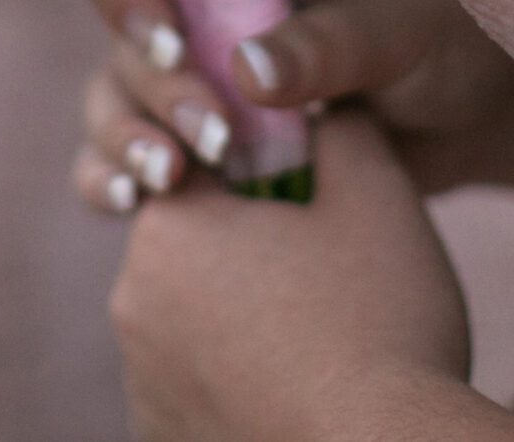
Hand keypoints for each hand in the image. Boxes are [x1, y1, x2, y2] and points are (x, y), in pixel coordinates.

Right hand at [75, 0, 513, 208]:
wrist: (478, 115)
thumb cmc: (441, 37)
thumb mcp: (392, 27)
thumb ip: (323, 45)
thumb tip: (245, 74)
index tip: (170, 42)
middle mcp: (197, 6)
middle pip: (121, 35)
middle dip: (152, 87)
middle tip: (211, 136)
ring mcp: (195, 77)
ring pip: (114, 98)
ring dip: (124, 136)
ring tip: (168, 178)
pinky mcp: (199, 144)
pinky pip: (128, 156)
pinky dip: (111, 176)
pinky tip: (131, 203)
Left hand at [110, 116, 471, 441]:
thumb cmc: (382, 323)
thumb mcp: (377, 195)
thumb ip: (339, 127)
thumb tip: (322, 104)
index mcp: (170, 225)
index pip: (201, 164)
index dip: (259, 169)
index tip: (307, 192)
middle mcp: (131, 301)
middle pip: (193, 244)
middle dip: (246, 247)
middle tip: (321, 269)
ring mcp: (140, 381)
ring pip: (190, 318)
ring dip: (236, 316)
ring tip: (315, 336)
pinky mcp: (158, 438)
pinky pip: (193, 388)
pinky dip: (232, 382)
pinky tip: (291, 386)